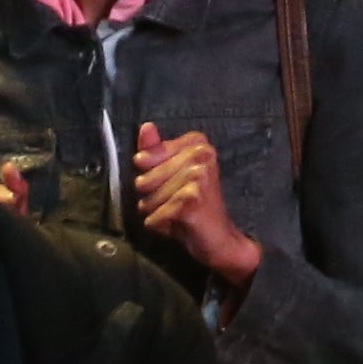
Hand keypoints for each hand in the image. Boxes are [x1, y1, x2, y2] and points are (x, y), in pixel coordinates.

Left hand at [131, 126, 259, 283]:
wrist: (219, 236)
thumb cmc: (193, 203)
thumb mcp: (174, 173)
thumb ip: (157, 149)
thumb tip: (145, 127)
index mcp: (198, 144)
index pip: (145, 156)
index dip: (150, 174)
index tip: (172, 180)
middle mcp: (201, 156)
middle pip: (143, 180)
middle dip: (151, 197)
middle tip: (176, 200)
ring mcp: (198, 177)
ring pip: (146, 200)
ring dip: (156, 212)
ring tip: (177, 212)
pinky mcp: (191, 200)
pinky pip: (153, 217)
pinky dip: (160, 225)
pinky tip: (179, 223)